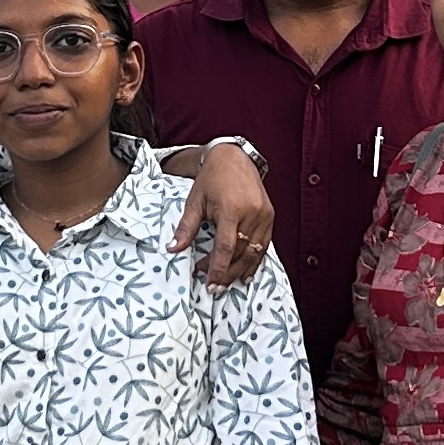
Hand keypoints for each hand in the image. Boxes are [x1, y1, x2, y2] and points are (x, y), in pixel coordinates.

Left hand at [174, 143, 275, 287]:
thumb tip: (173, 249)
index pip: (225, 247)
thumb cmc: (211, 178)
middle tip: (214, 286)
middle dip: (227, 273)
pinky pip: (264, 245)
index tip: (210, 283)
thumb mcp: (194, 201)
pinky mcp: (270, 216)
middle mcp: (251, 213)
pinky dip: (255, 260)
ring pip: (254, 252)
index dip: (218, 268)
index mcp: (231, 209)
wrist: (233, 157)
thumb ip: (186, 228)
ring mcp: (264, 215)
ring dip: (240, 270)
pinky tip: (246, 272)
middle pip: (241, 253)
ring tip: (227, 282)